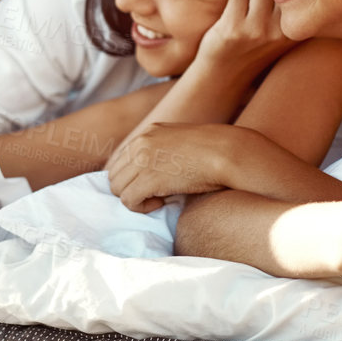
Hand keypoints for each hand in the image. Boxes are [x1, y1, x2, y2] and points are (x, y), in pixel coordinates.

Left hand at [108, 123, 244, 212]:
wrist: (227, 153)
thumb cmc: (213, 152)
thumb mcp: (181, 142)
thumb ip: (162, 151)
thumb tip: (152, 172)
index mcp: (148, 132)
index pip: (119, 159)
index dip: (129, 177)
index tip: (146, 185)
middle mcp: (141, 143)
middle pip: (114, 174)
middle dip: (129, 188)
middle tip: (152, 194)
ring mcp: (142, 160)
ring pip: (117, 188)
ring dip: (135, 198)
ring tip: (158, 198)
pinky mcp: (148, 179)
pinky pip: (128, 200)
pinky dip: (141, 207)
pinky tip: (160, 203)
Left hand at [193, 0, 297, 77]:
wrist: (225, 74)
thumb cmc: (254, 46)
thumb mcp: (281, 31)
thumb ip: (290, 6)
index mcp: (296, 31)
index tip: (275, 2)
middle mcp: (280, 31)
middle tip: (258, 12)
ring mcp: (257, 31)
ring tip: (246, 16)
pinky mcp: (233, 29)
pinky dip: (233, 4)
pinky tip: (232, 22)